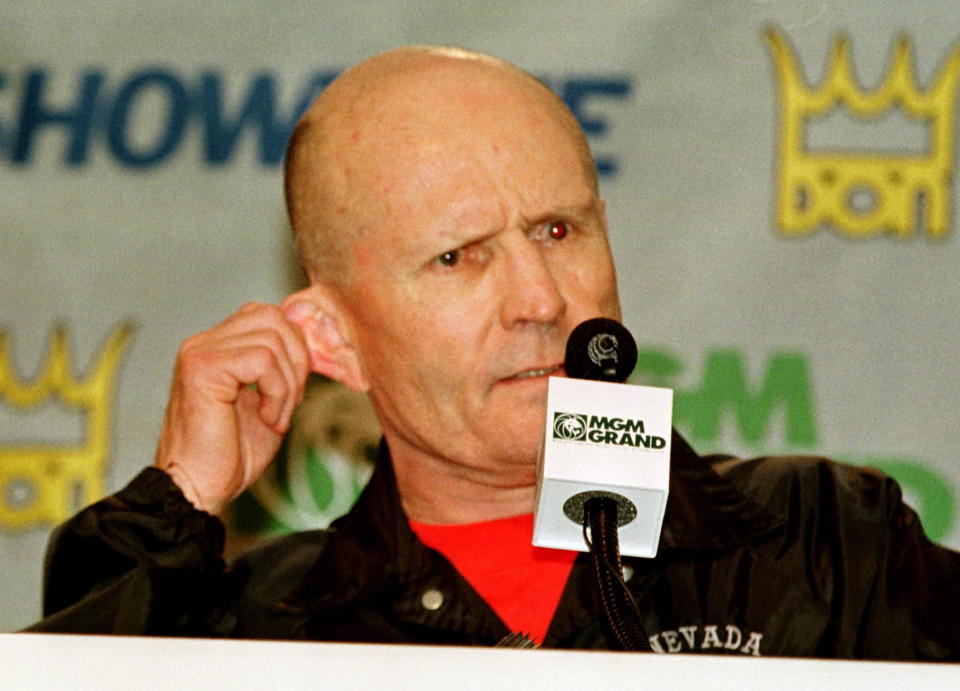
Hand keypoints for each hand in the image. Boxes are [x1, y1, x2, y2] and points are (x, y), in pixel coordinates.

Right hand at [154, 301, 311, 514]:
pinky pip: (262, 359)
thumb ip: (283, 369)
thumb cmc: (230, 455)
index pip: (268, 316)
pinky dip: (277, 391)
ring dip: (287, 384)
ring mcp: (200, 352)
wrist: (197, 489)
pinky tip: (266, 418)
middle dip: (297, 361)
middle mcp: (203, 342)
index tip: (298, 391)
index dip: (296, 349)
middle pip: (273, 317)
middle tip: (290, 404)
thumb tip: (312, 345)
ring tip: (274, 417)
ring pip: (272, 338)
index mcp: (217, 347)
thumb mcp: (270, 402)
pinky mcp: (202, 367)